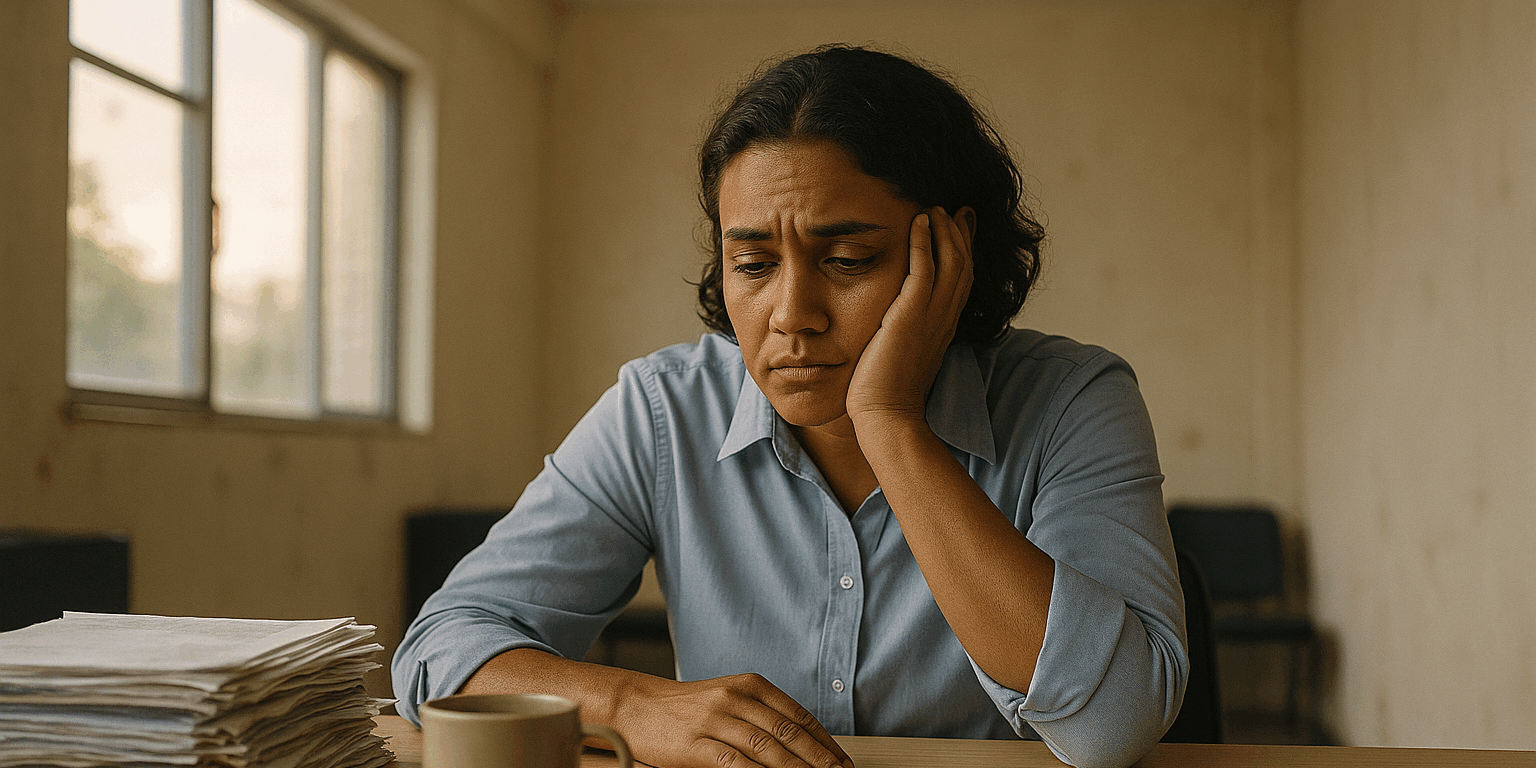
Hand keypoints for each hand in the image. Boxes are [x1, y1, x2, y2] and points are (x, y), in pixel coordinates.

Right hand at [614, 673, 853, 767]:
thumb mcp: (728, 700)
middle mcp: (735, 697)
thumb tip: (800, 744)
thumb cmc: (685, 709)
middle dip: (819, 759)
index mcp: (749, 685)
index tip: (841, 762)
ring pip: (767, 748)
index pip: (798, 715)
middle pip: (789, 732)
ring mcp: (715, 720)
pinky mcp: (695, 744)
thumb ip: (761, 716)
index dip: (825, 742)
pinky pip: (735, 764)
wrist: (635, 707)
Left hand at [845, 206, 973, 429]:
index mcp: (943, 328)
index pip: (961, 281)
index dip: (963, 252)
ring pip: (950, 262)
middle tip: (953, 209)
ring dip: (944, 231)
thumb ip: (905, 333)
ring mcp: (931, 317)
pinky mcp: (911, 316)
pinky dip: (923, 242)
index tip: (958, 228)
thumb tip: (895, 323)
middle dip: (959, 234)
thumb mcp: (902, 354)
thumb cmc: (884, 393)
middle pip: (963, 266)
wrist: (885, 416)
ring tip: (934, 208)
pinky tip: (918, 221)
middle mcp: (944, 319)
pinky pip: (924, 269)